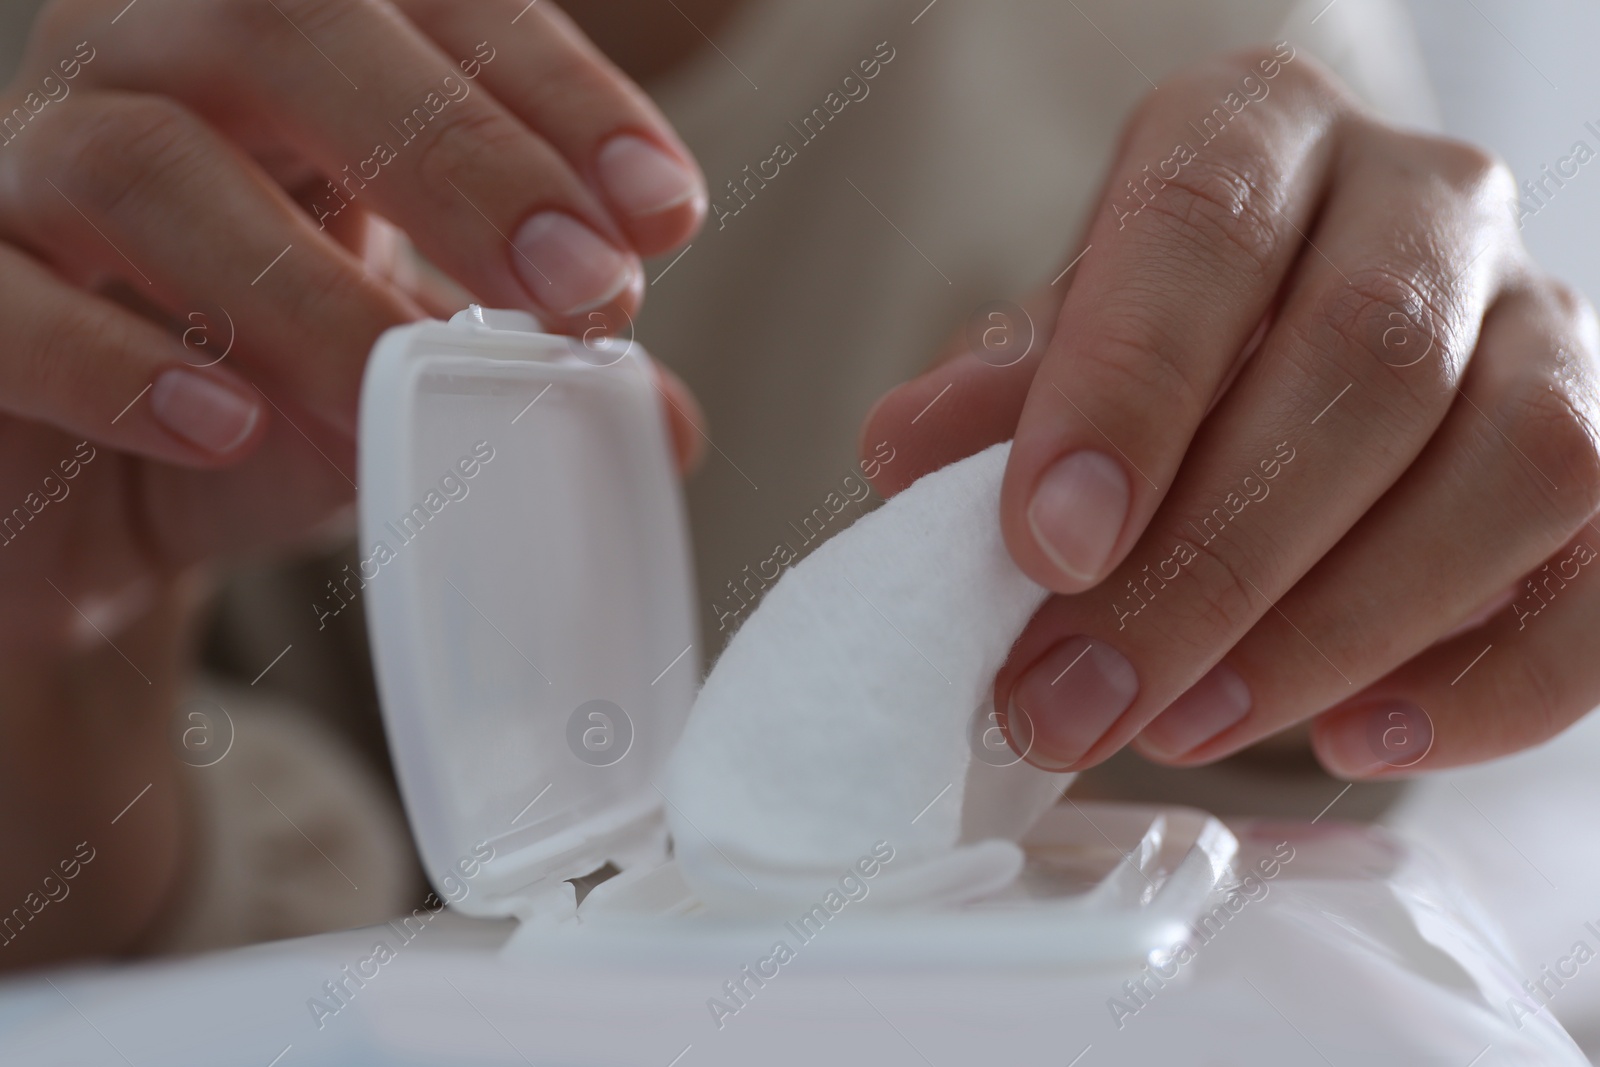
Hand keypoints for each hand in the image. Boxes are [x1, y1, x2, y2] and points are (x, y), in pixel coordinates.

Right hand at [0, 0, 705, 966]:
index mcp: (293, 59)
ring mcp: (32, 164)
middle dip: (459, 155)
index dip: (554, 94)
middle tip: (582, 289)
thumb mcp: (411, 388)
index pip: (426, 8)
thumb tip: (660, 420)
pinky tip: (229, 424)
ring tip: (404, 385)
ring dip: (307, 288)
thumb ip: (521, 379)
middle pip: (283, 22)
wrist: (91, 504)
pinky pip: (5, 296)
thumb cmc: (257, 405)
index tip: (663, 211)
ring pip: (144, 157)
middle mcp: (153, 66)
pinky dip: (121, 363)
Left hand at [862, 44, 1599, 779]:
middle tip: (1075, 699)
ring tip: (1182, 727)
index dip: (1126, 392)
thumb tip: (911, 457)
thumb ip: (1003, 392)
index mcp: (1261, 136)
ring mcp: (1545, 325)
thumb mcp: (1062, 339)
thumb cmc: (1168, 339)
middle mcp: (1425, 204)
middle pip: (1365, 362)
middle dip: (1208, 563)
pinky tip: (1355, 744)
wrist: (1304, 341)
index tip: (1045, 546)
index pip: (1206, 228)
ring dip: (1334, 629)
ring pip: (1513, 465)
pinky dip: (1485, 686)